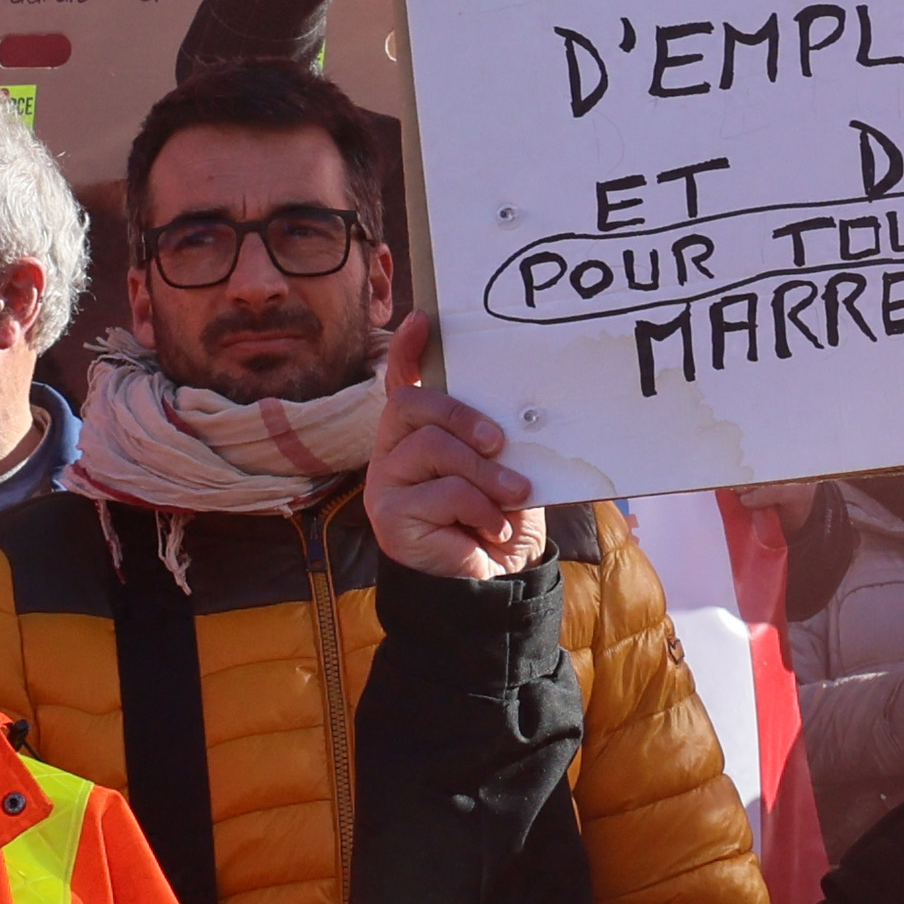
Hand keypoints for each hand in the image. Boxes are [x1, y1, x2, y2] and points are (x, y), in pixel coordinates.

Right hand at [361, 315, 542, 579]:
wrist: (491, 583)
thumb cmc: (497, 521)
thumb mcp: (505, 472)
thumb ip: (497, 443)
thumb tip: (517, 415)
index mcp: (419, 434)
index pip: (402, 383)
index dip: (408, 351)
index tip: (424, 320)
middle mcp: (393, 451)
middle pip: (412, 406)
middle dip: (461, 416)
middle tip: (499, 442)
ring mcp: (385, 482)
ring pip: (432, 449)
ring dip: (484, 473)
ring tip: (512, 497)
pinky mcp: (389, 515)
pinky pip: (441, 493)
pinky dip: (480, 510)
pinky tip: (491, 530)